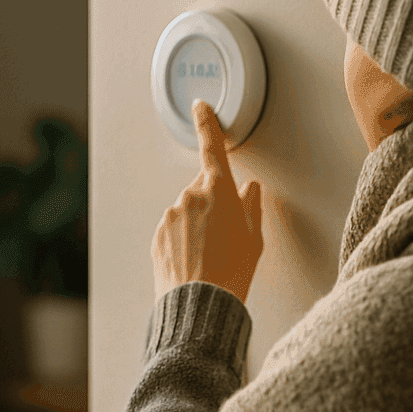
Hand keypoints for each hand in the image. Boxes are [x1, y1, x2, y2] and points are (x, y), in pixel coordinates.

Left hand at [151, 99, 264, 303]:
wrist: (200, 303)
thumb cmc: (232, 272)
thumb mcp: (254, 237)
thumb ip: (251, 206)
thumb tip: (248, 191)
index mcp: (218, 190)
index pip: (211, 147)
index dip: (207, 124)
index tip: (201, 108)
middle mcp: (190, 197)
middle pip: (203, 188)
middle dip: (213, 202)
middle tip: (226, 233)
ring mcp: (171, 215)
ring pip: (187, 210)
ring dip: (197, 224)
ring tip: (210, 254)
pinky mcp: (158, 234)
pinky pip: (174, 229)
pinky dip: (183, 239)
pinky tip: (195, 260)